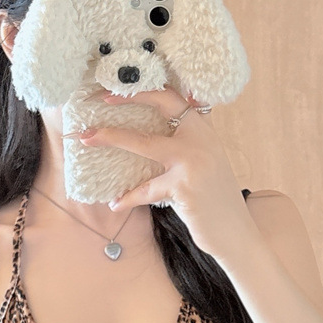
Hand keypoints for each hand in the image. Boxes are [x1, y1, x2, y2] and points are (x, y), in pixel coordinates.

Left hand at [67, 84, 256, 261]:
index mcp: (205, 132)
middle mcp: (202, 140)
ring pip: (144, 144)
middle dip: (126, 99)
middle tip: (99, 99)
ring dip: (111, 138)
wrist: (236, 233)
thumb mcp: (207, 165)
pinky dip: (128, 197)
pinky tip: (115, 204)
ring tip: (86, 138)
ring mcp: (193, 162)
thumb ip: (188, 145)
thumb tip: (155, 136)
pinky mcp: (183, 187)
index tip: (120, 89)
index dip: (147, 89)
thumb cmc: (215, 202)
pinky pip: (145, 189)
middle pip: (161, 105)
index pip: (176, 97)